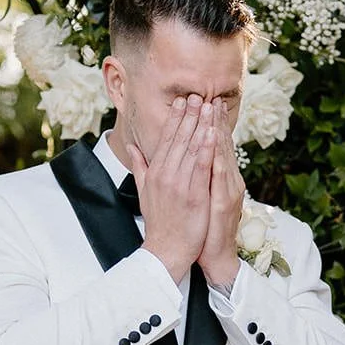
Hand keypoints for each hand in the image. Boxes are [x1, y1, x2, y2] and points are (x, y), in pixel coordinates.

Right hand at [130, 95, 214, 282]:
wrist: (165, 250)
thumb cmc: (159, 223)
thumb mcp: (143, 191)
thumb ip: (140, 167)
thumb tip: (132, 147)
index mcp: (154, 172)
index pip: (166, 139)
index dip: (175, 119)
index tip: (182, 101)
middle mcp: (165, 174)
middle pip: (179, 138)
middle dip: (189, 115)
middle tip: (198, 94)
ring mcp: (179, 184)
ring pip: (191, 148)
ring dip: (200, 124)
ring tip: (207, 105)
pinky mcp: (193, 194)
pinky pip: (201, 166)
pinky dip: (206, 148)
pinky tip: (212, 132)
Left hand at [197, 100, 245, 286]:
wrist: (214, 256)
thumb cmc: (202, 228)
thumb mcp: (196, 198)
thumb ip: (190, 176)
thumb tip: (179, 159)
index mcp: (218, 179)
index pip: (214, 147)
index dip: (210, 124)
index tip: (204, 102)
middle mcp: (227, 182)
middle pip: (221, 146)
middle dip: (215, 121)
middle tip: (212, 97)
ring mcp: (228, 191)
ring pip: (222, 156)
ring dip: (218, 132)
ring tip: (213, 111)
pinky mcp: (224, 203)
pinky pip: (220, 176)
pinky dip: (217, 157)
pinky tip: (213, 142)